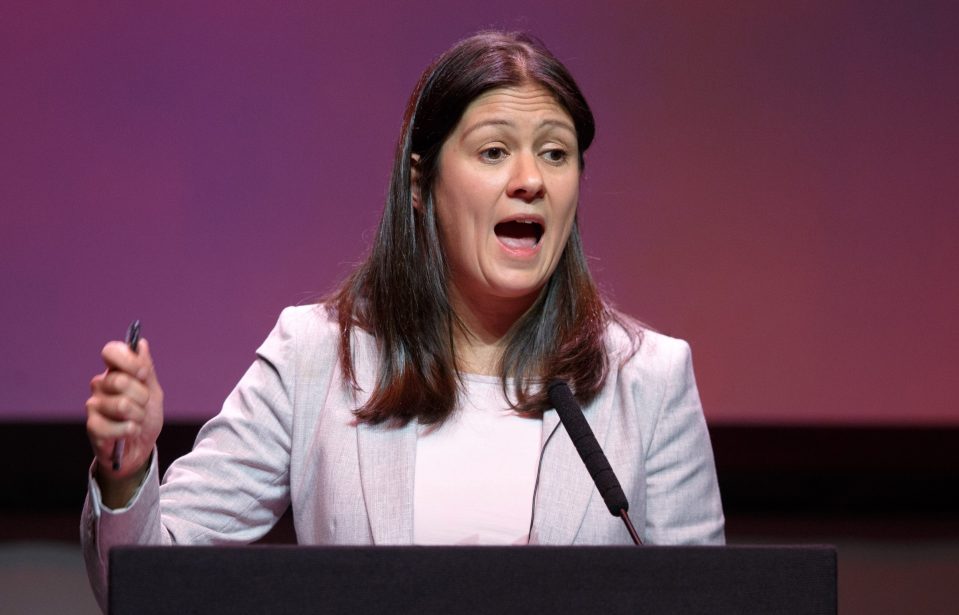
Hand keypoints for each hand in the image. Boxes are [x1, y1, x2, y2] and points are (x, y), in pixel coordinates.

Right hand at [86, 338, 163, 505]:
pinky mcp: (92, 427)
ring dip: (138, 416)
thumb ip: (147, 370)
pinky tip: (129, 433)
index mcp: (115, 372)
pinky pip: (117, 426)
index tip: (142, 374)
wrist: (140, 448)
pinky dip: (131, 431)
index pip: (111, 351)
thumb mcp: (153, 392)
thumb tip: (141, 344)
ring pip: (121, 404)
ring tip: (136, 421)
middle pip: (120, 380)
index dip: (128, 360)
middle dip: (142, 396)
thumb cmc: (145, 418)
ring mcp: (94, 405)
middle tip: (143, 406)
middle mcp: (100, 385)